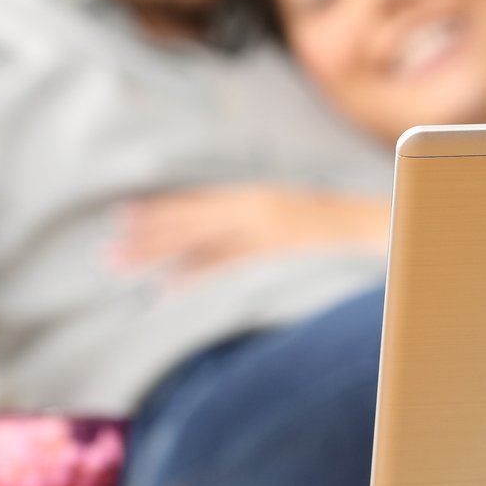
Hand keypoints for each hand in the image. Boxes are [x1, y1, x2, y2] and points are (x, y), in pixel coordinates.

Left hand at [114, 186, 387, 279]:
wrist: (379, 227)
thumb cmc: (337, 231)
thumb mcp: (291, 220)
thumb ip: (257, 227)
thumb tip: (226, 243)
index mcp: (255, 197)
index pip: (197, 204)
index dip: (158, 210)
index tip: (121, 216)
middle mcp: (253, 206)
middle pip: (188, 220)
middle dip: (145, 234)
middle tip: (106, 249)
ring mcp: (263, 227)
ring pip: (197, 239)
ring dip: (156, 252)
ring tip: (119, 264)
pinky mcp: (275, 250)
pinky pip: (228, 263)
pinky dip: (195, 274)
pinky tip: (166, 288)